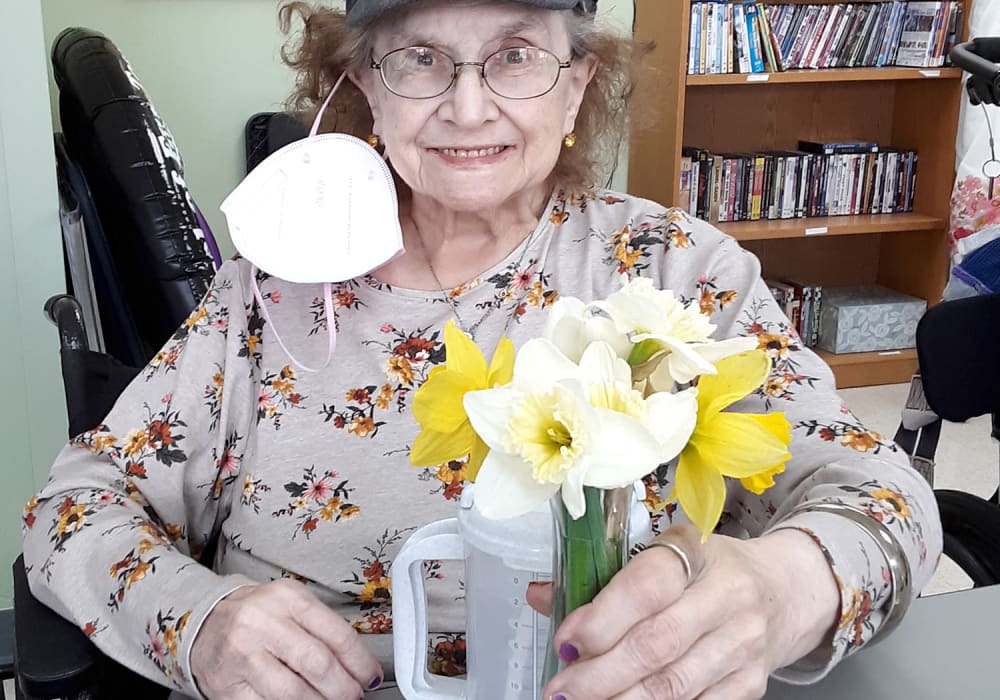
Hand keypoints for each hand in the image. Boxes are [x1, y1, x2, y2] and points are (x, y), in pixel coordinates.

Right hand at [191, 580, 382, 698]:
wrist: (204, 623)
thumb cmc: (257, 615)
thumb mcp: (291, 606)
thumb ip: (322, 628)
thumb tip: (357, 663)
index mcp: (287, 598)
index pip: (336, 634)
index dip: (360, 662)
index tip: (370, 677)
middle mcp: (263, 622)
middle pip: (318, 664)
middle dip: (344, 688)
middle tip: (354, 695)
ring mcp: (243, 655)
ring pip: (294, 692)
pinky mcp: (228, 686)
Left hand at [528, 525, 838, 699]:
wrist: (784, 589)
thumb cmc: (710, 569)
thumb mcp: (664, 554)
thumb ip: (604, 577)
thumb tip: (541, 596)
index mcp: (696, 552)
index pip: (645, 588)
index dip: (600, 620)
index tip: (566, 641)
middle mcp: (726, 596)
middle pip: (655, 646)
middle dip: (599, 675)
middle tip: (562, 690)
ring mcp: (743, 644)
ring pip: (673, 686)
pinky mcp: (751, 684)